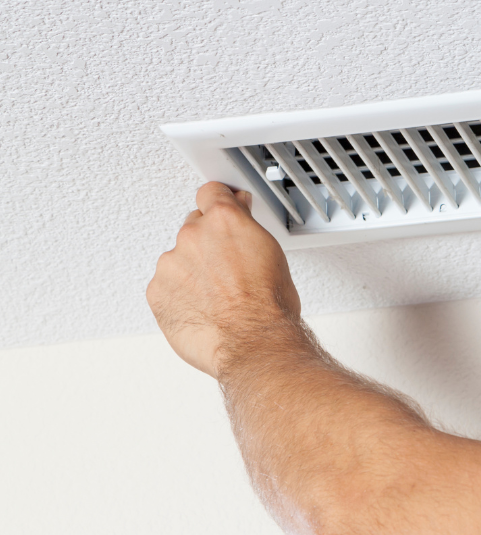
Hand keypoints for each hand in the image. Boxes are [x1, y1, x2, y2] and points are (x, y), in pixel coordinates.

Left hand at [147, 182, 301, 378]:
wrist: (252, 342)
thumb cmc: (268, 305)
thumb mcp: (271, 253)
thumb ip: (248, 230)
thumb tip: (243, 220)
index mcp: (224, 220)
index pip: (211, 192)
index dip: (218, 200)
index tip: (220, 205)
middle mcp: (193, 235)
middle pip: (194, 227)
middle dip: (208, 243)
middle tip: (226, 267)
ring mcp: (171, 263)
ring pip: (178, 260)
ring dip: (192, 271)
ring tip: (216, 296)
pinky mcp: (156, 292)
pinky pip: (165, 286)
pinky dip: (178, 295)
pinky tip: (201, 308)